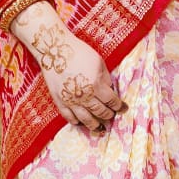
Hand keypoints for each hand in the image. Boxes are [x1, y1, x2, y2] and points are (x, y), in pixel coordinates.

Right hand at [14, 3, 123, 131]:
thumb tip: (110, 90)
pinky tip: (81, 123)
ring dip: (94, 125)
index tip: (123, 108)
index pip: (111, 101)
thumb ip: (106, 78)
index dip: (119, 106)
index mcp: (96, 85)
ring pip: (85, 119)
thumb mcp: (99, 62)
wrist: (54, 49)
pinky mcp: (59, 101)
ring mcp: (70, 100)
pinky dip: (76, 122)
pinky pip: (68, 117)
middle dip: (108, 115)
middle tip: (112, 116)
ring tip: (100, 128)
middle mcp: (84, 96)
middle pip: (100, 111)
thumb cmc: (78, 52)